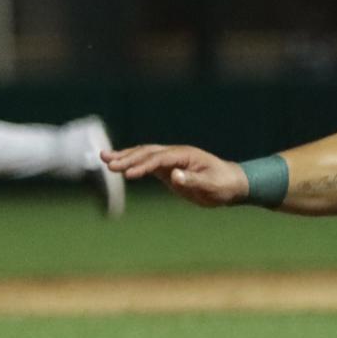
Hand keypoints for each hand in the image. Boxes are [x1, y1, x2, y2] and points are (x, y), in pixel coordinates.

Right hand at [101, 143, 247, 205]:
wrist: (232, 183)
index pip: (159, 158)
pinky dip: (132, 163)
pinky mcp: (168, 169)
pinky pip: (146, 164)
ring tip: (103, 158)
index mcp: (185, 155)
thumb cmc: (224, 184)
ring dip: (125, 156)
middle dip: (127, 158)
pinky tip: (117, 165)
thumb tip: (175, 175)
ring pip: (144, 154)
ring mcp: (171, 160)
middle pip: (147, 152)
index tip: (128, 174)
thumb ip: (193, 180)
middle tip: (108, 164)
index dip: (143, 165)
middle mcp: (176, 154)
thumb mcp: (211, 185)